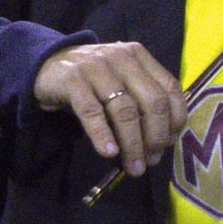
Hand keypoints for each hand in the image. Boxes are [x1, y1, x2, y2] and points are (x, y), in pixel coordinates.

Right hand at [33, 41, 187, 176]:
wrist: (47, 66)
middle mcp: (122, 57)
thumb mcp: (121, 84)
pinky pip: (92, 112)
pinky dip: (102, 135)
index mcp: (140, 56)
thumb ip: (142, 104)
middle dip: (156, 136)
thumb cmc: (92, 82)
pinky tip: (109, 153)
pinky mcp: (72, 80)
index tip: (168, 144)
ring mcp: (96, 67)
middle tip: (151, 161)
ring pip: (124, 110)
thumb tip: (161, 144)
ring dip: (132, 144)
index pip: (170, 89)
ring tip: (133, 167)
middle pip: (152, 101)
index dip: (174, 120)